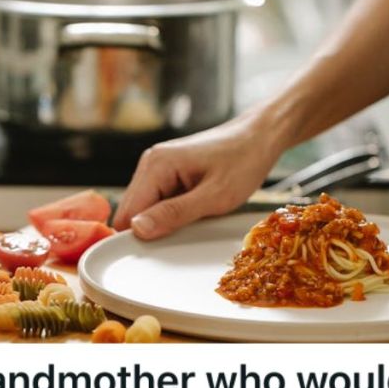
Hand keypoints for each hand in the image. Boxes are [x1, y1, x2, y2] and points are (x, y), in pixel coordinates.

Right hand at [113, 106, 283, 238]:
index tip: (162, 251)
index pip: (128, 213)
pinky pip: (159, 201)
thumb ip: (175, 214)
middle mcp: (150, 163)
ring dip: (164, 221)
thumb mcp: (215, 196)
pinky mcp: (168, 173)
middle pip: (132, 212)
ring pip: (145, 208)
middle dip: (152, 229)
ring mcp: (157, 167)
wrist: (260, 136)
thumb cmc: (244, 161)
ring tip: (195, 219)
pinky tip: (195, 210)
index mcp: (156, 165)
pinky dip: (172, 212)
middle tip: (185, 234)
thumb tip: (137, 229)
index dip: (140, 237)